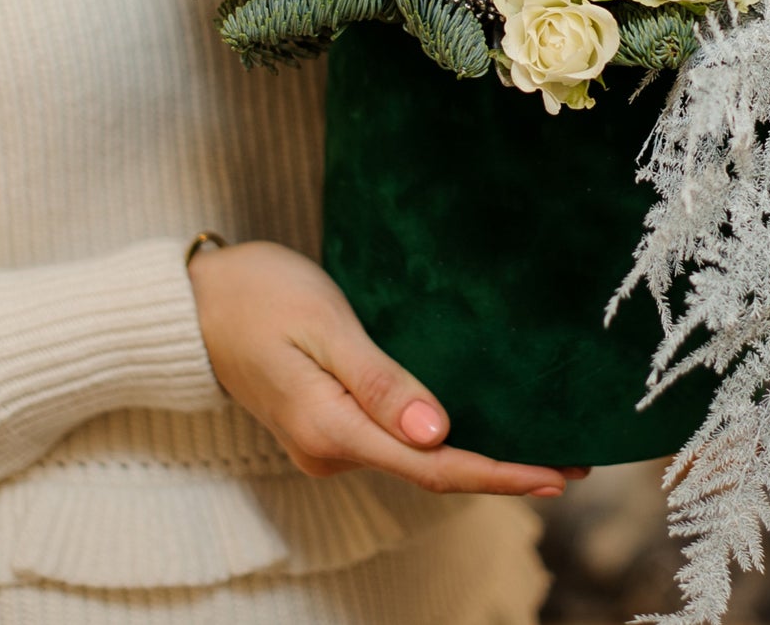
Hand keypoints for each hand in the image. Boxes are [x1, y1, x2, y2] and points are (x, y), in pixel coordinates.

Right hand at [188, 240, 577, 496]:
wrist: (192, 301)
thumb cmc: (259, 295)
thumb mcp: (324, 326)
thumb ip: (379, 381)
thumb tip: (439, 433)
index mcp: (330, 429)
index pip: (432, 467)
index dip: (499, 474)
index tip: (557, 474)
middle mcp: (330, 449)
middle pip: (432, 471)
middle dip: (504, 469)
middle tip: (576, 461)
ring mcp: (328, 441)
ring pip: (417, 459)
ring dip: (480, 455)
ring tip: (545, 443)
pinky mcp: (329, 423)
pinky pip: (397, 440)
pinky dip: (446, 439)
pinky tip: (480, 423)